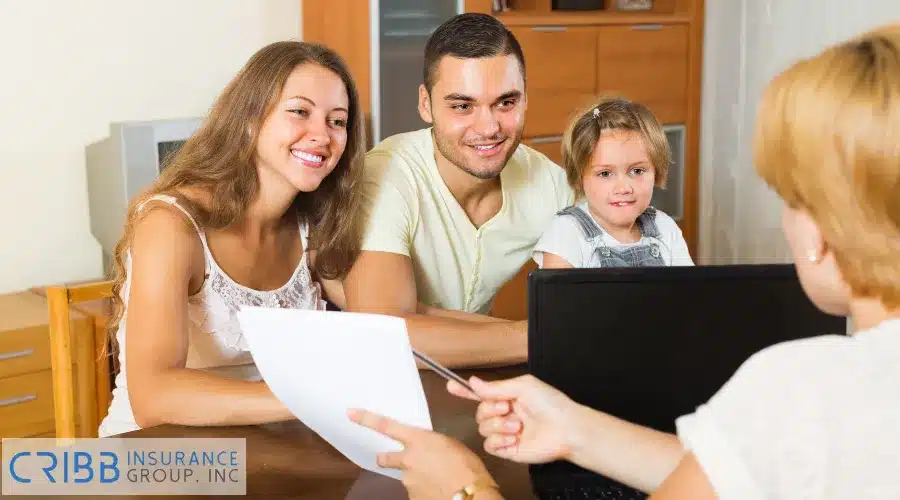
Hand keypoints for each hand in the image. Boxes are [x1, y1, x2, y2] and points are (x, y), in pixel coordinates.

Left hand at [348, 409, 497, 499]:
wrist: (470, 496)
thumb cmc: (467, 467)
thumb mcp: (451, 445)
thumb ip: (432, 444)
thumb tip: (427, 450)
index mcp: (418, 440)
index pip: (386, 426)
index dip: (366, 419)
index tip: (350, 413)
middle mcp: (408, 459)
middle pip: (384, 457)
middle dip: (387, 458)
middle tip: (402, 462)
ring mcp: (408, 480)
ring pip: (404, 476)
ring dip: (414, 477)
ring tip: (435, 480)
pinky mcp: (411, 497)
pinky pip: (414, 492)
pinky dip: (423, 491)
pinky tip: (437, 491)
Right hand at [448, 374, 582, 463]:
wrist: (566, 429)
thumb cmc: (551, 404)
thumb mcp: (522, 386)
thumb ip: (495, 387)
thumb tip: (473, 382)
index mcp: (509, 397)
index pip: (482, 394)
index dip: (465, 391)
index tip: (450, 386)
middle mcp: (505, 414)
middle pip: (479, 412)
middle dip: (490, 409)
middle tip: (507, 408)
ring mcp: (506, 433)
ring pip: (482, 428)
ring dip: (497, 425)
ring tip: (517, 425)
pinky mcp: (508, 449)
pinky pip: (489, 446)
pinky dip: (499, 440)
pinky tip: (513, 438)